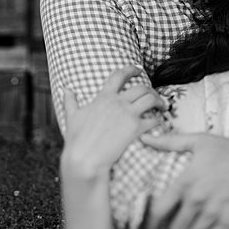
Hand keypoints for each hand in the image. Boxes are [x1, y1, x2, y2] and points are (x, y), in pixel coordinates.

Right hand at [58, 66, 164, 183]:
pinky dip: (159, 120)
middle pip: (141, 87)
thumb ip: (70, 101)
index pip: (119, 76)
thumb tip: (65, 89)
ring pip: (151, 99)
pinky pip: (154, 120)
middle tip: (155, 95)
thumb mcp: (72, 116)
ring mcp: (128, 114)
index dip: (131, 70)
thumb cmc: (77, 140)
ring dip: (159, 101)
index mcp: (103, 98)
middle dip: (151, 89)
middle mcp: (117, 103)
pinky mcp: (136, 128)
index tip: (138, 70)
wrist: (84, 158)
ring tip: (162, 107)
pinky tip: (160, 123)